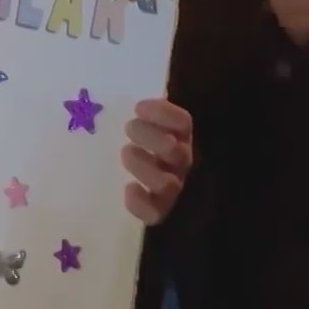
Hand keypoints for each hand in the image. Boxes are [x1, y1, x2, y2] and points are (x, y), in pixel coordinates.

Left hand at [122, 98, 193, 225]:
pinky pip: (155, 213)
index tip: (138, 107)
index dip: (163, 113)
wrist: (125, 178)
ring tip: (125, 152)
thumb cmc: (135, 139)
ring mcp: (171, 186)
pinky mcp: (158, 209)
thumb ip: (143, 108)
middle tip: (128, 128)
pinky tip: (129, 189)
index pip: (182, 123)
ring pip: (168, 184)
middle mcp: (179, 161)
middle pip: (176, 152)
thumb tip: (142, 94)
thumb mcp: (141, 120)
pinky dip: (141, 203)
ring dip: (145, 168)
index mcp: (179, 136)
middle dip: (151, 138)